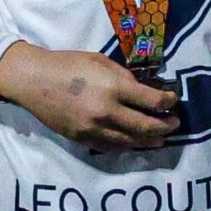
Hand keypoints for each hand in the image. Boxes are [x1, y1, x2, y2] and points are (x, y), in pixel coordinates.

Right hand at [0, 45, 178, 152]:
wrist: (34, 81)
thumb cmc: (70, 64)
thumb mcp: (102, 62)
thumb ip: (125, 77)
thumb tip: (144, 90)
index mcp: (113, 88)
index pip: (151, 101)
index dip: (167, 102)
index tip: (173, 101)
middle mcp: (106, 112)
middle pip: (144, 127)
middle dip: (165, 126)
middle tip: (175, 124)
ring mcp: (93, 129)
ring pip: (129, 142)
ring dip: (149, 141)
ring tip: (160, 139)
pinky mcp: (81, 139)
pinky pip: (110, 147)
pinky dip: (126, 146)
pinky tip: (135, 143)